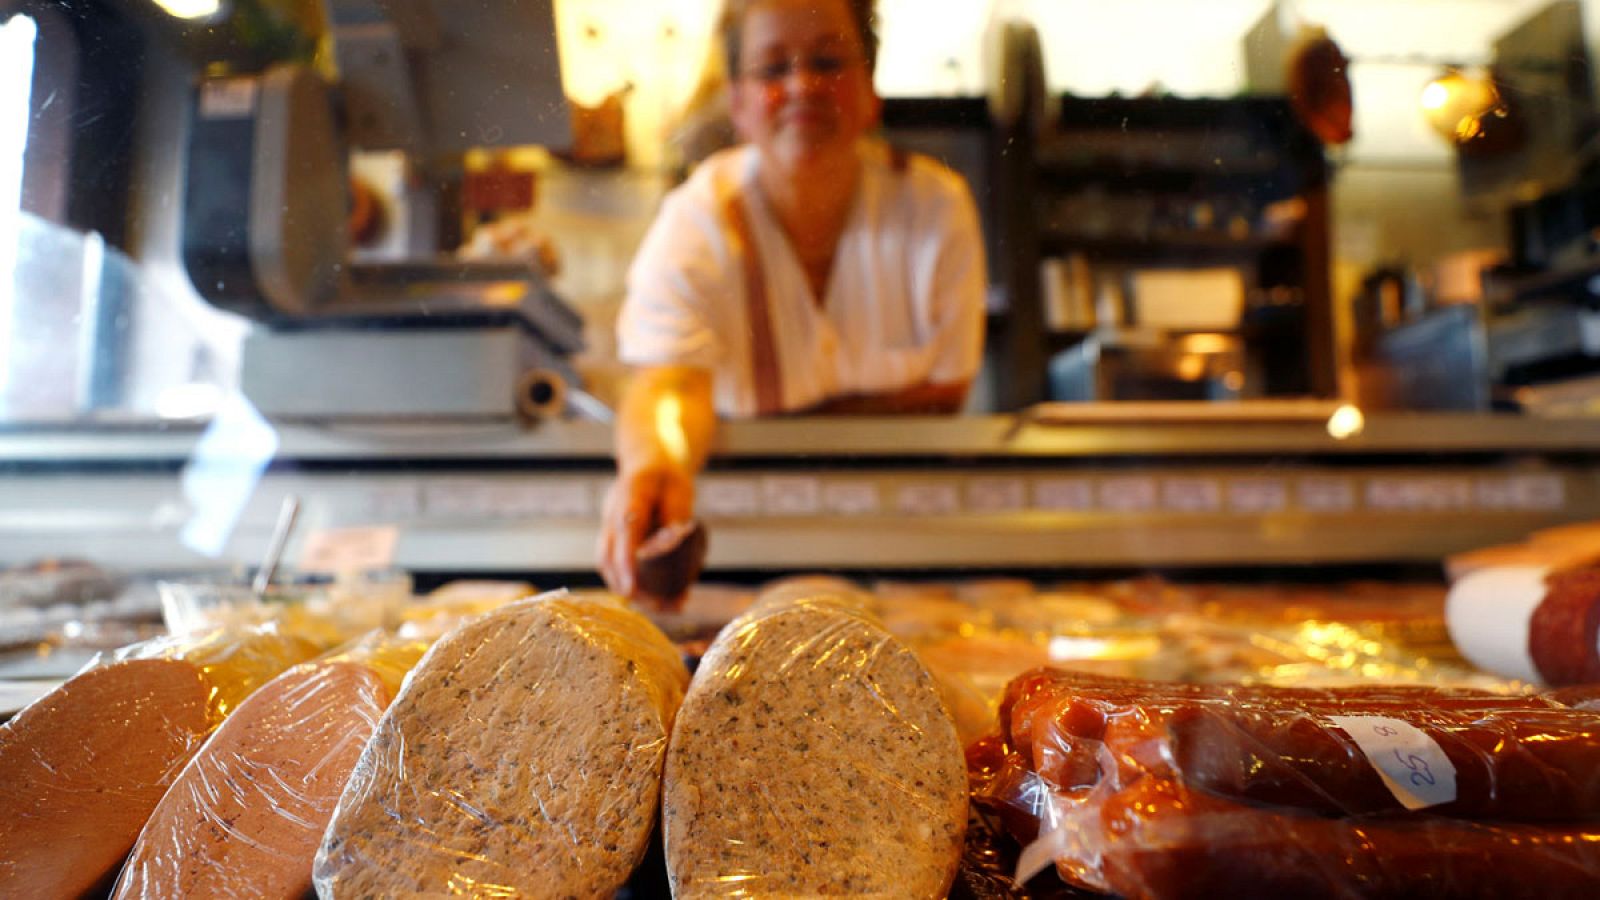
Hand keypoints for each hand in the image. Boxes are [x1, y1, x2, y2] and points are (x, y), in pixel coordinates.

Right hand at [598, 462, 694, 604]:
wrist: (647, 463)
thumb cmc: (667, 476)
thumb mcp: (680, 489)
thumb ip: (677, 515)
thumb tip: (673, 547)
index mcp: (630, 495)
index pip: (625, 530)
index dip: (626, 562)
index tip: (632, 589)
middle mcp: (612, 512)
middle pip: (608, 555)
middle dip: (628, 585)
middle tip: (658, 606)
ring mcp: (607, 525)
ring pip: (607, 563)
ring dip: (629, 587)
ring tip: (662, 607)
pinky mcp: (611, 537)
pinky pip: (613, 563)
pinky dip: (629, 582)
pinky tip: (655, 598)